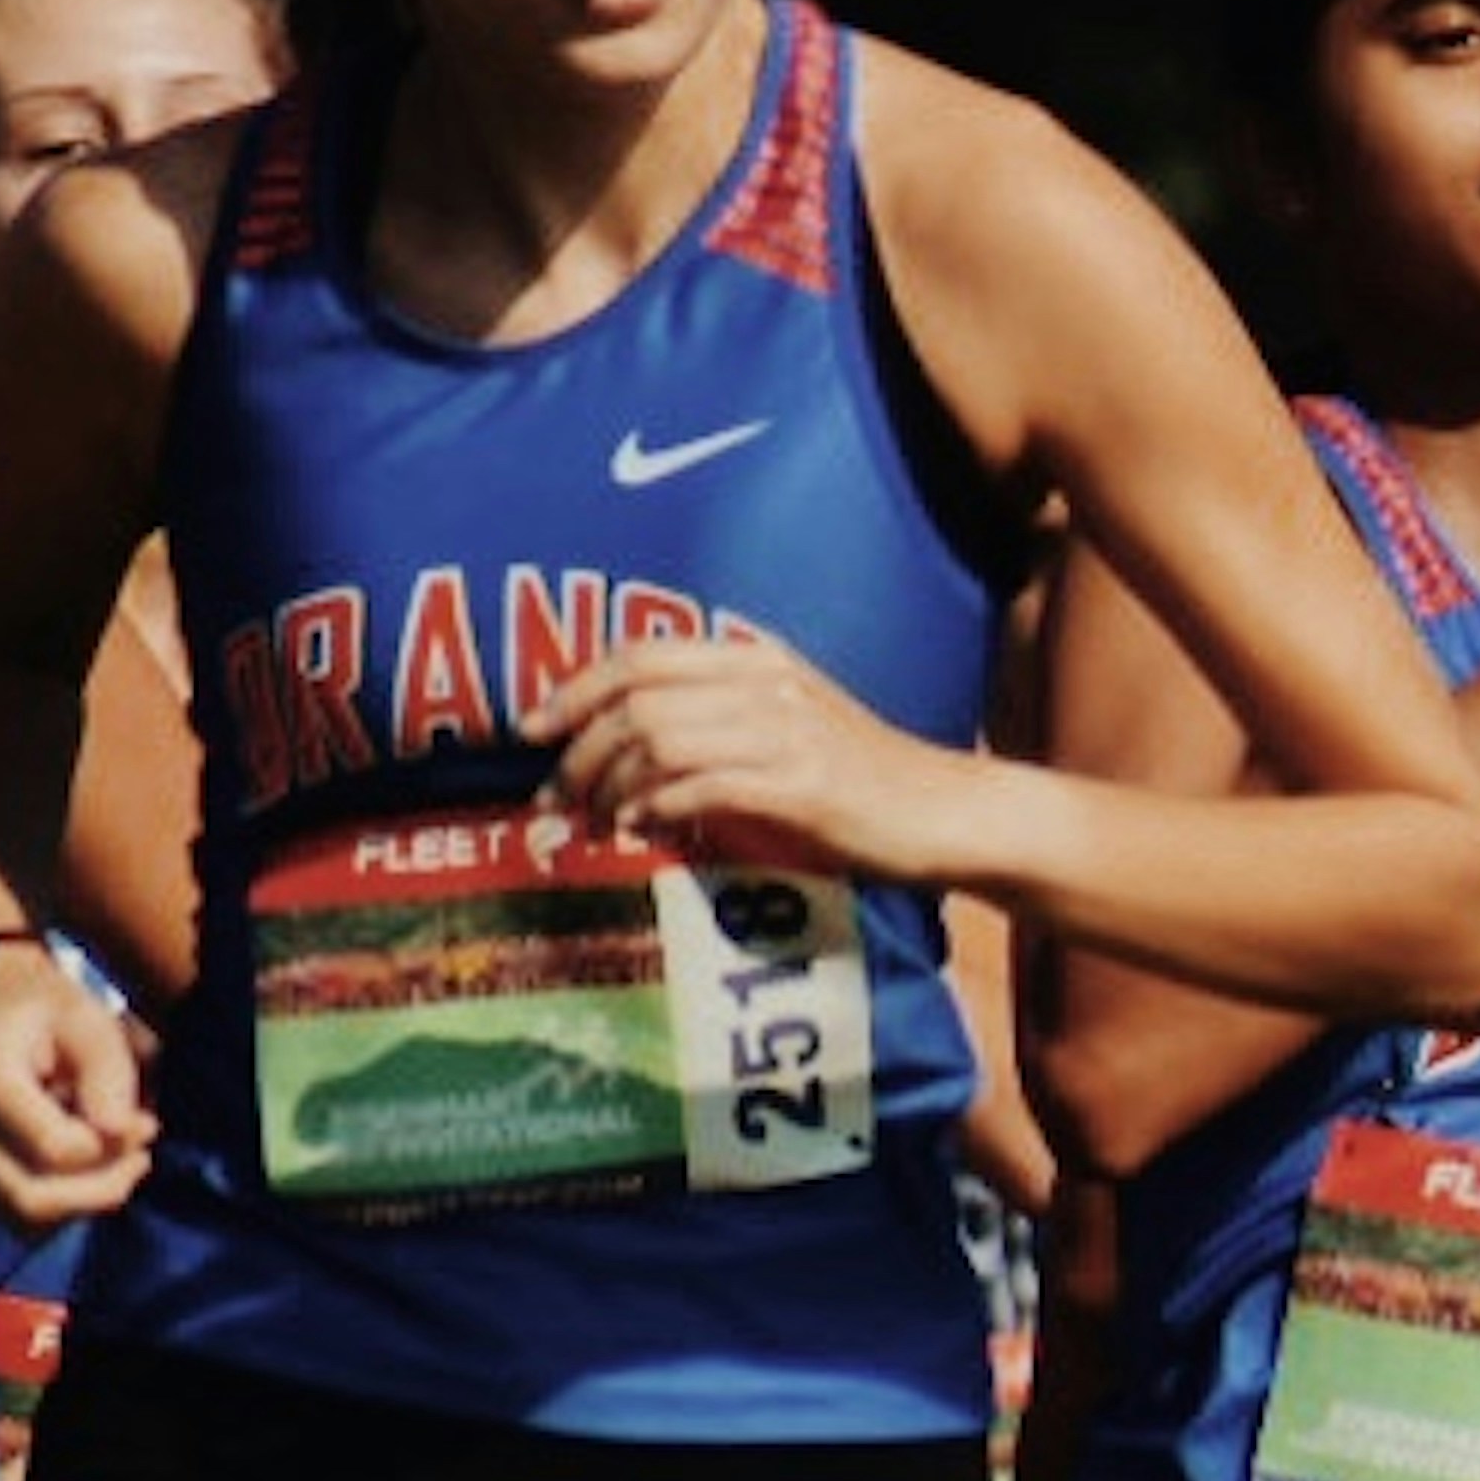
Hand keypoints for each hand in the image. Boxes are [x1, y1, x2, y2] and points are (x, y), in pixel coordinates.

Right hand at [0, 938, 158, 1229]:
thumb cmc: (47, 1015)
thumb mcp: (92, 1023)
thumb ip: (110, 1076)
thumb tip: (120, 1136)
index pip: (56, 1150)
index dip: (113, 1149)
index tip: (145, 1122)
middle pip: (34, 1200)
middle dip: (104, 1187)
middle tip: (140, 1154)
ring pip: (28, 1223)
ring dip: (85, 1199)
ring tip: (110, 1154)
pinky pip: (19, 1224)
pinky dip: (62, 1207)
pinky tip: (81, 1169)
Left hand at [539, 624, 976, 887]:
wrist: (948, 812)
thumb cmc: (865, 778)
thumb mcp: (791, 724)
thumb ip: (720, 720)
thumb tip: (629, 751)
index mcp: (758, 658)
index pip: (641, 654)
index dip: (574, 687)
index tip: (531, 728)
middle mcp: (766, 684)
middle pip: (636, 698)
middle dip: (577, 748)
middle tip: (554, 795)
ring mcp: (785, 732)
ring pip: (657, 740)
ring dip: (609, 785)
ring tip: (596, 821)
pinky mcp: (801, 785)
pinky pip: (700, 784)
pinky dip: (656, 805)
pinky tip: (643, 826)